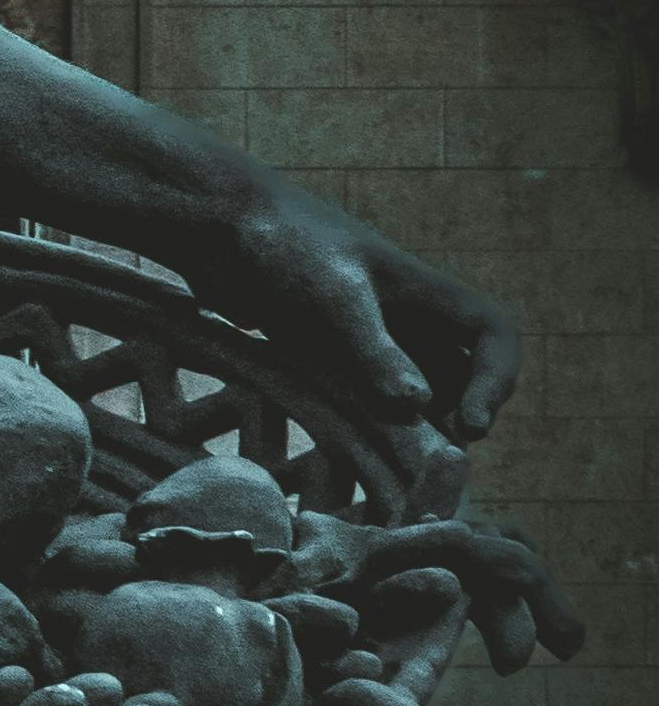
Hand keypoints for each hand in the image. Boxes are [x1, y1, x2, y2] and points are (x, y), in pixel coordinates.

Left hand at [213, 182, 518, 491]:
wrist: (210, 223)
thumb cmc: (279, 243)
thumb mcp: (334, 297)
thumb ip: (373, 349)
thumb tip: (417, 406)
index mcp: (420, 291)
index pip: (490, 335)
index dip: (495, 381)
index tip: (469, 427)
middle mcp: (400, 317)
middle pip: (455, 377)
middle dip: (452, 422)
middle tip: (432, 473)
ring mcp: (360, 337)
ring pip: (406, 395)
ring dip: (407, 435)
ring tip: (395, 482)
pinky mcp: (321, 355)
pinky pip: (358, 399)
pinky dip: (361, 430)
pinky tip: (345, 466)